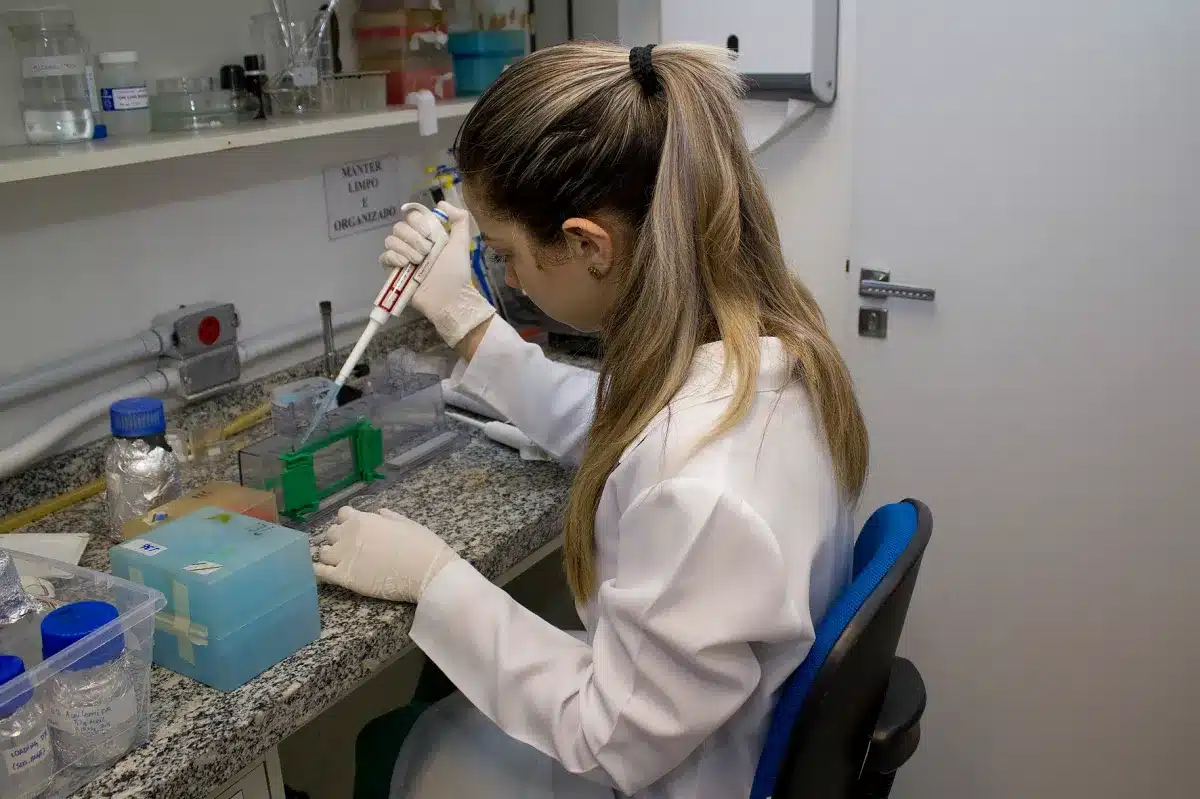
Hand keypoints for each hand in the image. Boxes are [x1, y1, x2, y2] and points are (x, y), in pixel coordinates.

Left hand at [314, 506, 458, 602]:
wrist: (427, 572)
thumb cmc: (423, 546)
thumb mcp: (408, 523)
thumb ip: (389, 517)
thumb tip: (378, 512)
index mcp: (364, 519)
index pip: (343, 514)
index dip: (349, 522)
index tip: (356, 530)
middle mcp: (349, 535)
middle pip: (331, 533)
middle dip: (339, 539)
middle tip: (351, 549)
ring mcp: (344, 556)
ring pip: (324, 552)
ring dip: (330, 555)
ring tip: (340, 563)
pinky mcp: (344, 578)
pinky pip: (320, 573)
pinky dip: (319, 572)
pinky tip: (324, 574)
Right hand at [380, 201, 495, 347]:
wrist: (449, 297)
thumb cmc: (456, 272)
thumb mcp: (461, 242)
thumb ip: (459, 220)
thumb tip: (441, 203)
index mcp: (427, 235)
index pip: (412, 216)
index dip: (418, 222)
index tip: (430, 234)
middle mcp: (413, 244)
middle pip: (399, 227)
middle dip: (413, 238)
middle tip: (426, 252)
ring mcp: (402, 257)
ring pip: (390, 240)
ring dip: (405, 248)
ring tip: (419, 262)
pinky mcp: (394, 272)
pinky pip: (384, 256)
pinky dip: (393, 257)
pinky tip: (405, 264)